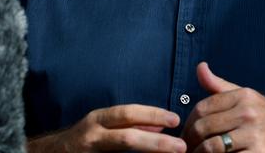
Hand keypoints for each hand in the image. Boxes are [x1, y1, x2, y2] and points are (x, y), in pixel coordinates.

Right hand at [28, 104, 185, 151]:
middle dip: (156, 141)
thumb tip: (160, 127)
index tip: (175, 119)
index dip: (151, 115)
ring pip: (123, 147)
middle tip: (181, 145)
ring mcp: (91, 150)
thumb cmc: (83, 140)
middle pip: (127, 137)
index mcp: (98, 120)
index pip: (127, 114)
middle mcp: (93, 134)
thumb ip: (128, 126)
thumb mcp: (103, 128)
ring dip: (150, 150)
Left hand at [182, 62, 264, 151]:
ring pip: (212, 146)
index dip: (188, 122)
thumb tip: (200, 66)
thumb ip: (219, 85)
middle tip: (184, 147)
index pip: (202, 107)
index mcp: (242, 97)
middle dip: (190, 140)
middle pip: (204, 127)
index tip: (184, 131)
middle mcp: (248, 114)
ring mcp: (254, 135)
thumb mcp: (247, 97)